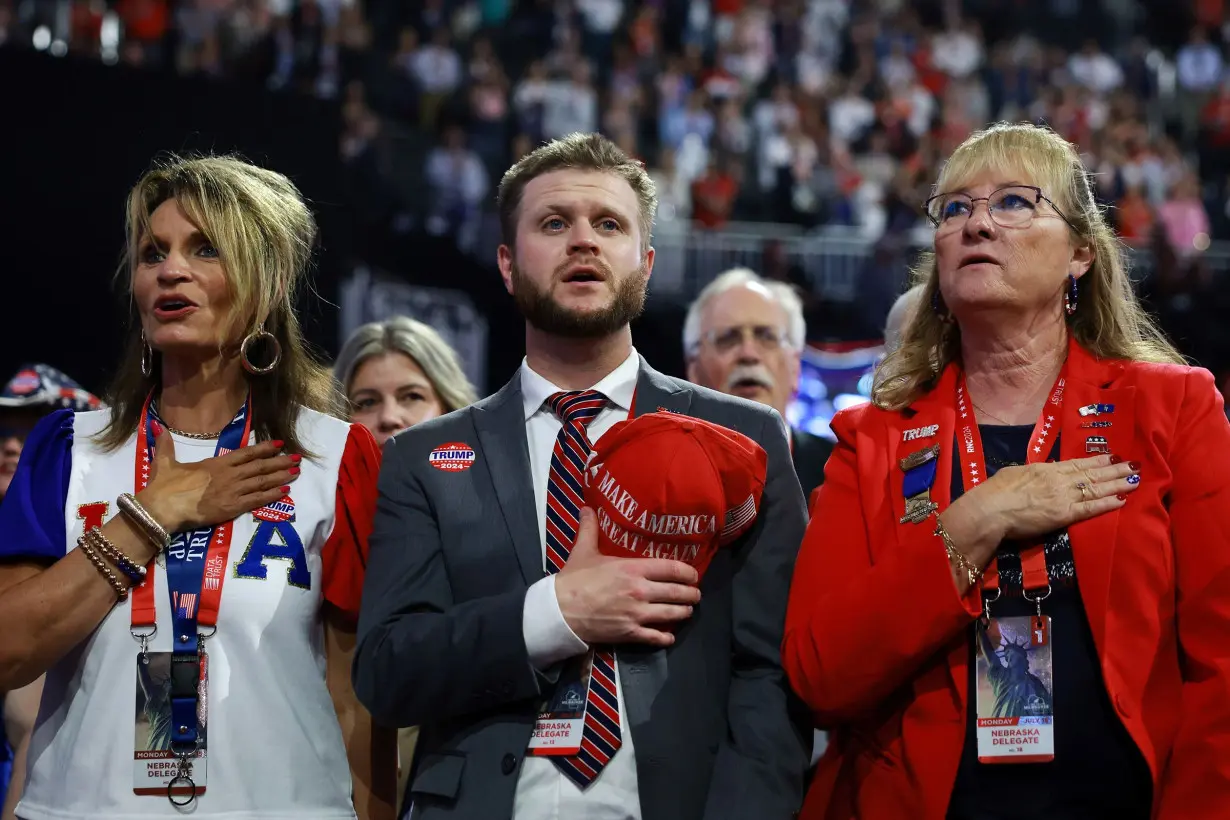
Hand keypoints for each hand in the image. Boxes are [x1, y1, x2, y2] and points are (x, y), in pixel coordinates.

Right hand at [137, 424, 300, 532]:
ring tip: (296, 472)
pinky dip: (272, 495)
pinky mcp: (233, 507)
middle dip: (280, 462)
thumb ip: (165, 444)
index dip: (264, 448)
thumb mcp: (165, 462)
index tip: (279, 444)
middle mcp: (229, 475)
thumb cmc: (164, 486)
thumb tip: (157, 426)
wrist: (162, 508)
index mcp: (216, 463)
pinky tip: (285, 492)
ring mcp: (233, 491)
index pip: (246, 453)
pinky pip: (258, 500)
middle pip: (260, 466)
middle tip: (297, 458)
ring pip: (262, 482)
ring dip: (281, 477)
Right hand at [554, 508, 701, 647]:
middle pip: (677, 593)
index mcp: (633, 569)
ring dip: (684, 613)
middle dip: (691, 594)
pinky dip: (666, 638)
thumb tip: (586, 507)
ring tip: (687, 611)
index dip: (688, 572)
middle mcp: (641, 591)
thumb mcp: (583, 550)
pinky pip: (655, 637)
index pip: (672, 569)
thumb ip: (590, 528)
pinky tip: (669, 636)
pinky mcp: (630, 633)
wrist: (560, 610)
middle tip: (695, 594)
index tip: (693, 574)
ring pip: (672, 615)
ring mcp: (637, 614)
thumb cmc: (573, 580)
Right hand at [942, 454, 1140, 567]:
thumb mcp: (1015, 474)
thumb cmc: (995, 491)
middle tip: (1134, 465)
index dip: (1097, 461)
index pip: (1077, 464)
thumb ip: (1033, 472)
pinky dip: (1107, 503)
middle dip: (1115, 469)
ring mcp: (1063, 496)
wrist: (990, 509)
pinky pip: (1090, 508)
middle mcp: (1058, 480)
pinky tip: (1122, 499)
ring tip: (1135, 479)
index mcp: (1045, 469)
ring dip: (1117, 484)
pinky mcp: (1063, 515)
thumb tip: (1044, 470)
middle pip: (1092, 474)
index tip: (1112, 456)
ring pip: (1096, 488)